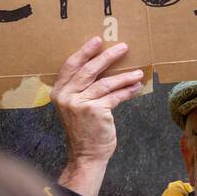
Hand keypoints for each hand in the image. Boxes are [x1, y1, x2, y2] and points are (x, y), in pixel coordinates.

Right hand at [54, 36, 144, 195]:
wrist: (86, 155)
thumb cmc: (84, 129)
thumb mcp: (76, 106)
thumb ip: (82, 88)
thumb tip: (104, 67)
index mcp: (58, 92)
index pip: (71, 66)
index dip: (84, 52)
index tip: (98, 40)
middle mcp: (66, 96)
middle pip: (88, 70)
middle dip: (107, 57)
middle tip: (123, 47)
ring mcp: (80, 104)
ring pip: (105, 83)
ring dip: (124, 76)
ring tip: (138, 71)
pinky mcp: (95, 111)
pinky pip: (115, 96)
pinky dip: (127, 90)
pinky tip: (137, 86)